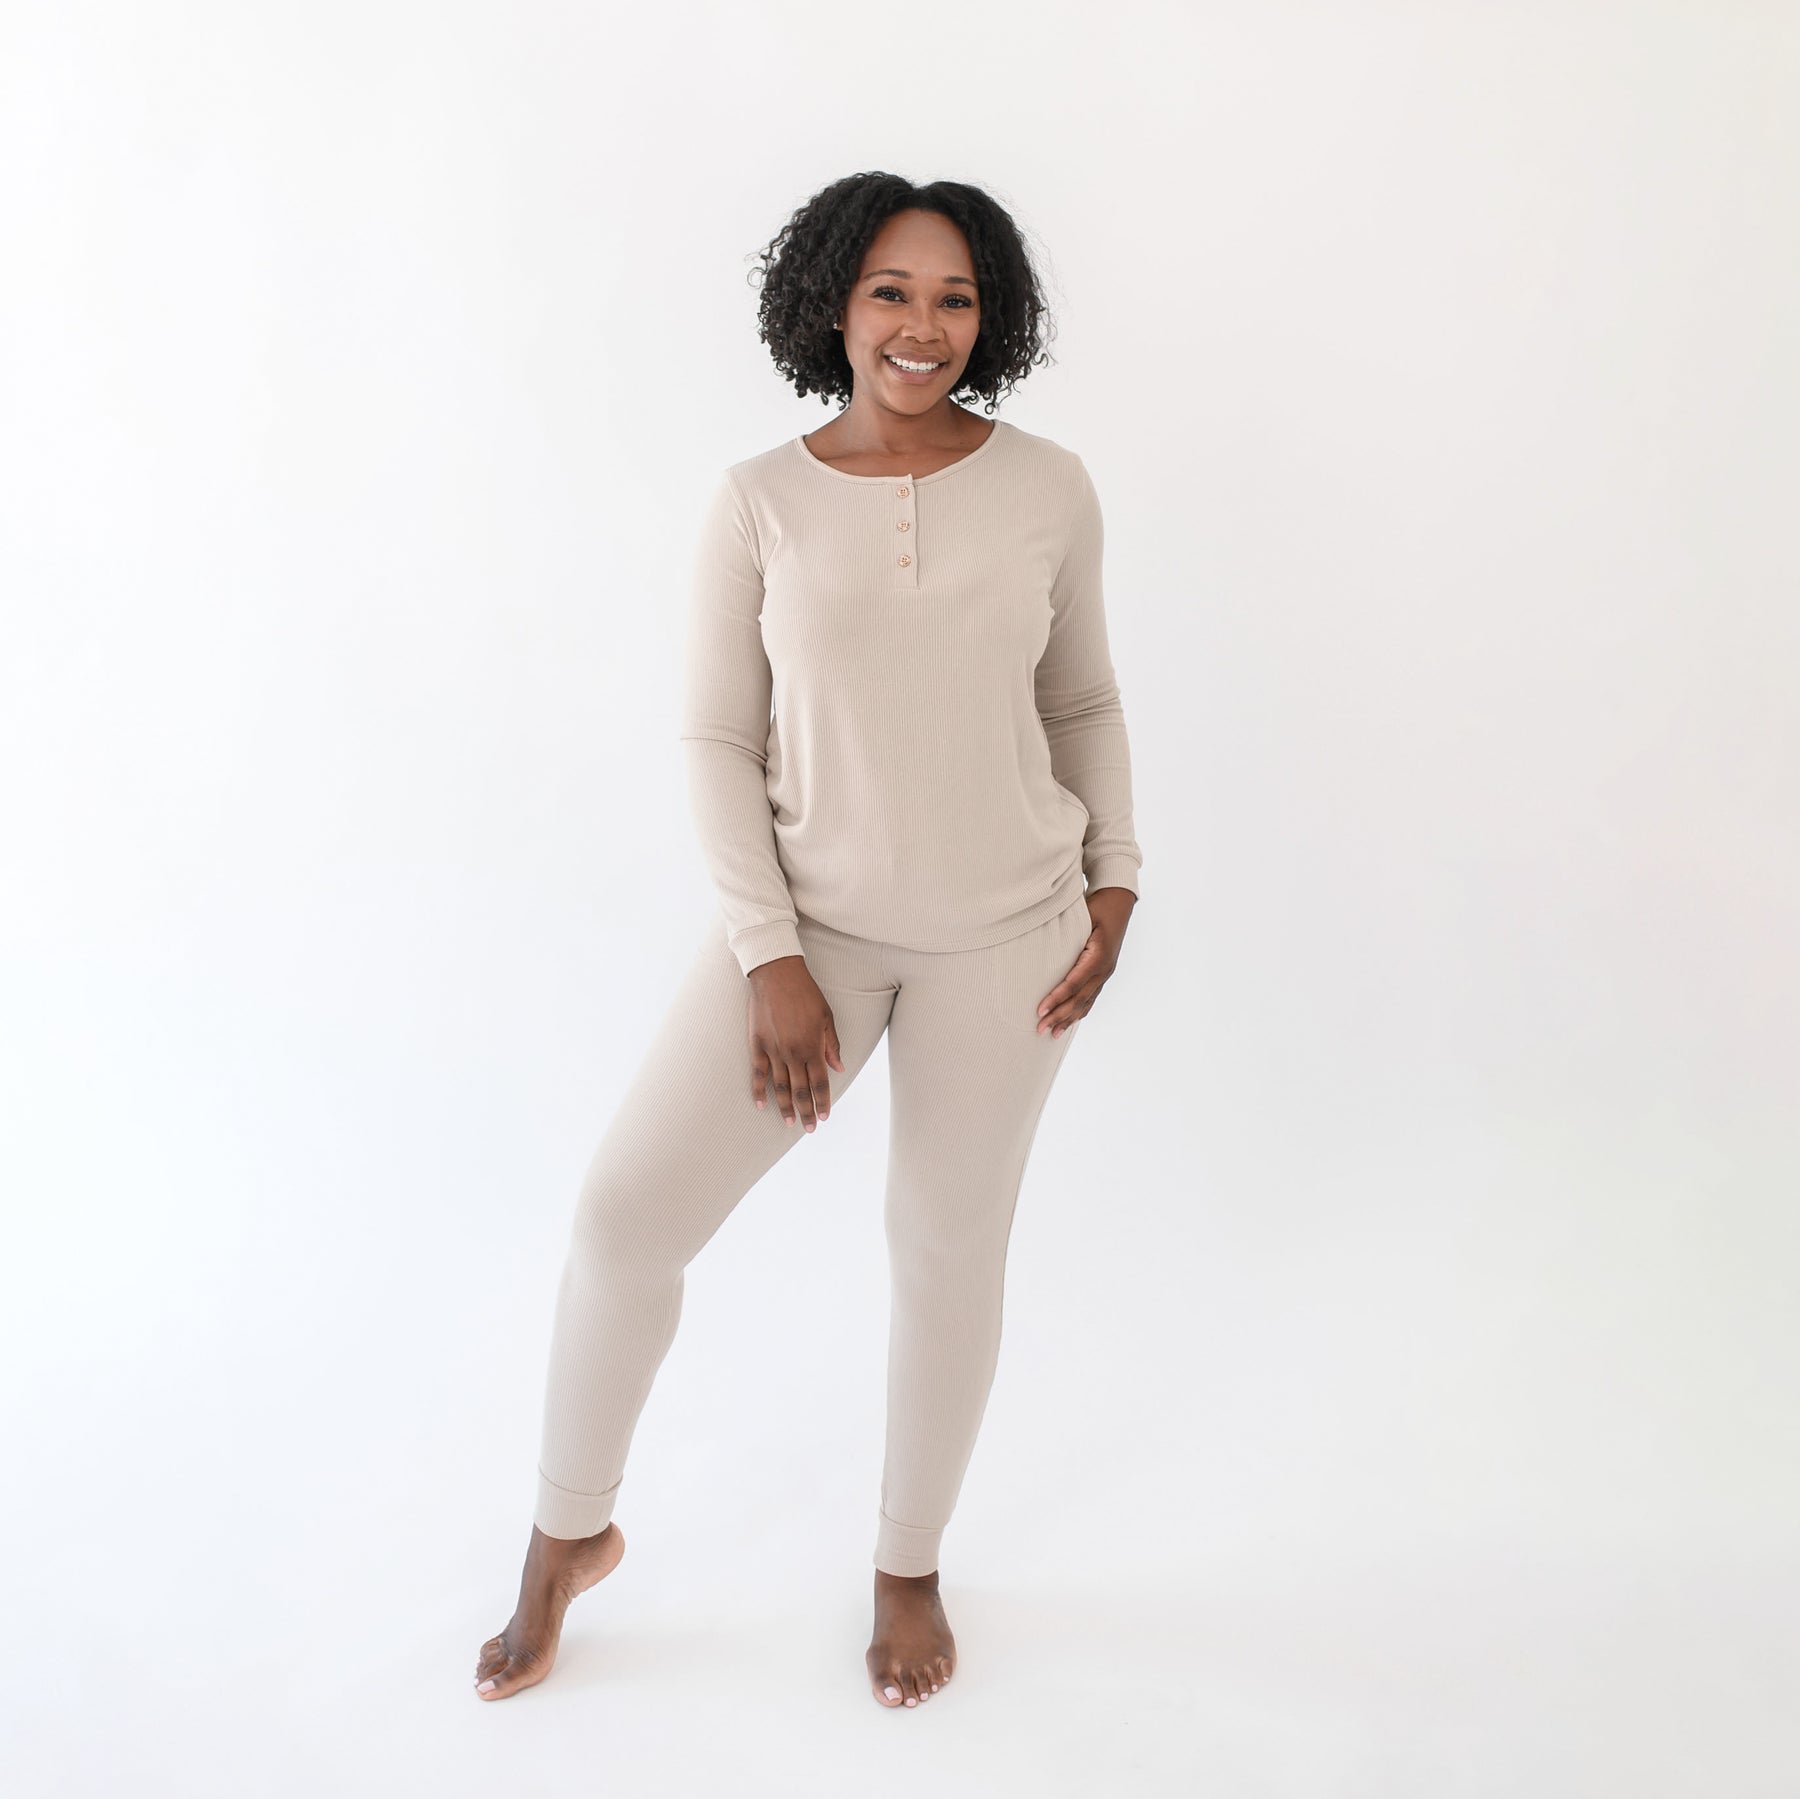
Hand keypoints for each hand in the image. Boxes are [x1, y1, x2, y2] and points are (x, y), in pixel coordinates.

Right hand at [745, 955, 844, 1129]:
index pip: (819, 1083)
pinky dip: (758, 1090)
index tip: (824, 1116)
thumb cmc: (805, 993)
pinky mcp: (757, 1044)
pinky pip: (758, 1073)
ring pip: (779, 1087)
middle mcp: (792, 1053)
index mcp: (812, 1047)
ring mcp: (773, 1050)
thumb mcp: (826, 1017)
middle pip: (800, 1090)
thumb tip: (839, 1068)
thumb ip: (831, 1045)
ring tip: (789, 1123)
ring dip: (785, 1107)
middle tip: (809, 1128)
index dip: (822, 1102)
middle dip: (806, 1111)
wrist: (776, 975)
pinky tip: (761, 1105)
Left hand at [1036, 887, 1134, 1038]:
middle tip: (1039, 1029)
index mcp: (1097, 957)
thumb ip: (1066, 933)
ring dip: (1068, 1019)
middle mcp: (1103, 970)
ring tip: (1052, 1034)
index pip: (1072, 983)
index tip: (1040, 1010)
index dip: (1056, 998)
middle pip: (1078, 999)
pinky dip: (1079, 1011)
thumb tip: (1040, 942)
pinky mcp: (1104, 974)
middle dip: (1058, 1016)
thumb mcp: (1083, 917)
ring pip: (1085, 1002)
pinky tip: (1069, 1022)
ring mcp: (1105, 974)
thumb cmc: (1097, 907)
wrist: (1118, 902)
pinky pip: (1091, 997)